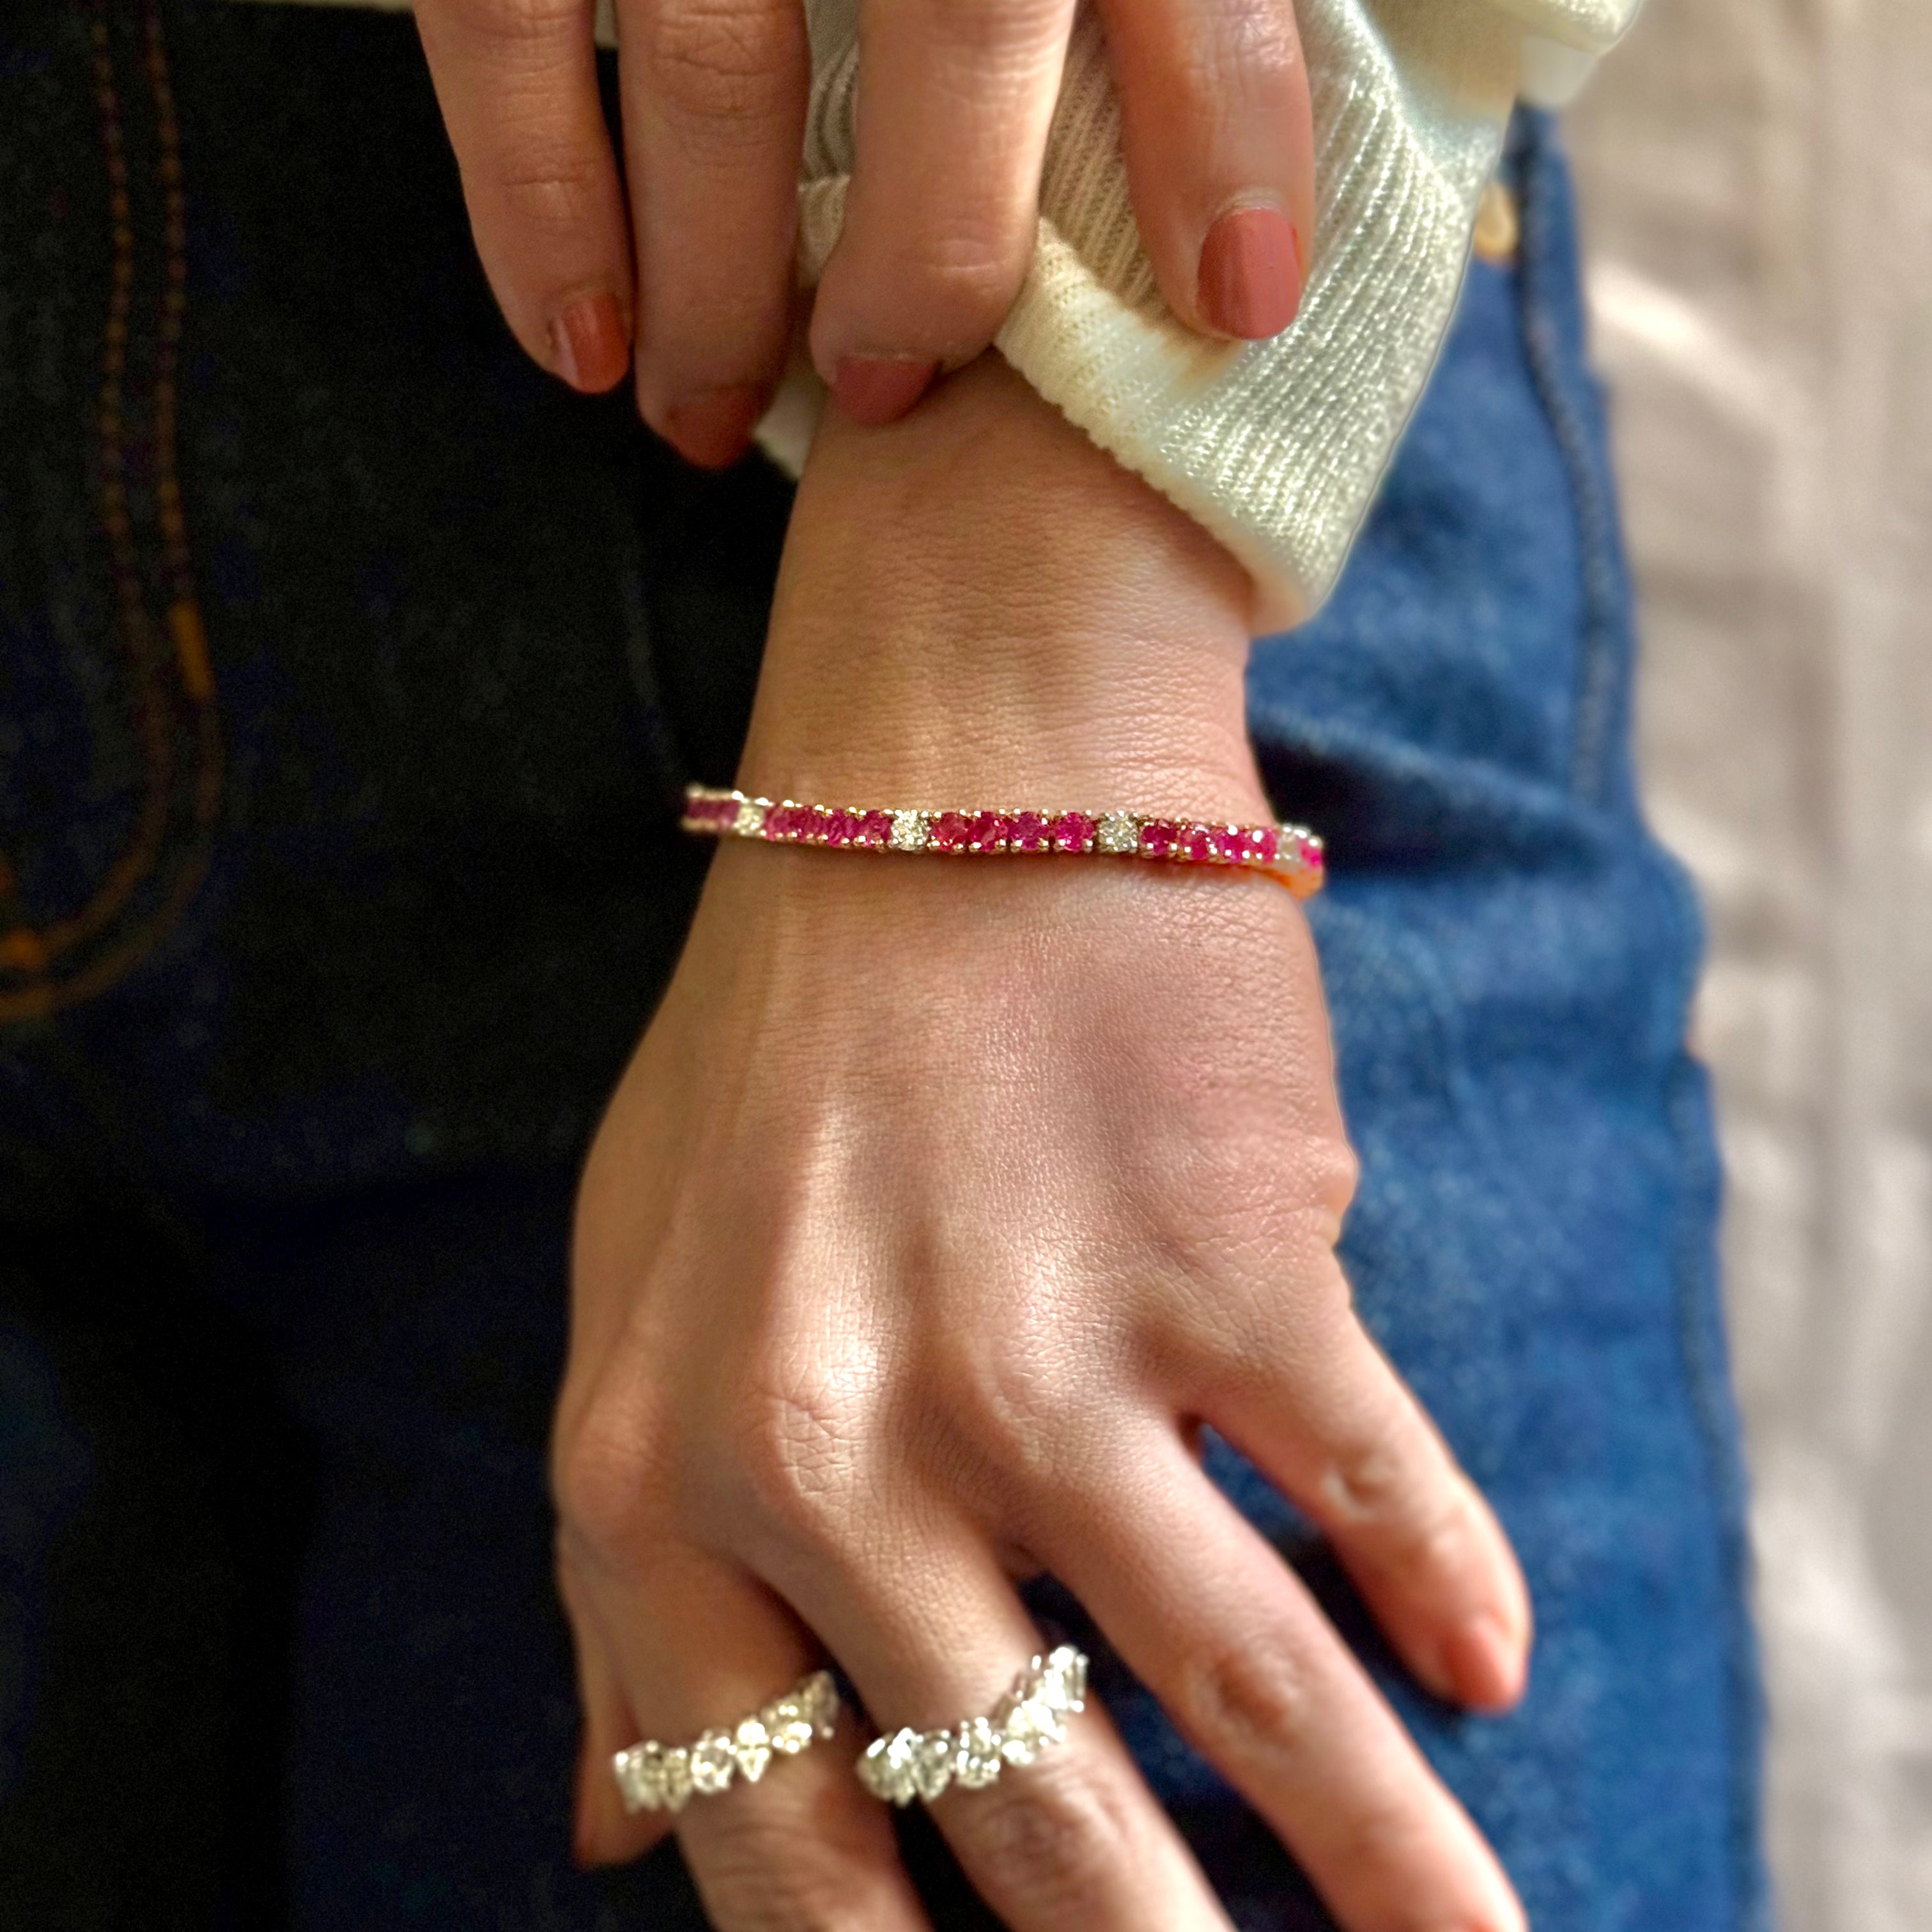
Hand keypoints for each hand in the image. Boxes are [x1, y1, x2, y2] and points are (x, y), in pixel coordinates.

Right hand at [414, 0, 1314, 462]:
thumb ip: (1156, 29)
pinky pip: (501, 27)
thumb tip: (1239, 265)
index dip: (1212, 126)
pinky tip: (581, 341)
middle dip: (930, 250)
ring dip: (715, 283)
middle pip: (954, 17)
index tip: (1234, 308)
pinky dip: (537, 204)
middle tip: (885, 390)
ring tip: (704, 417)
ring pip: (716, 60)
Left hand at [552, 357, 1529, 1928]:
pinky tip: (1486, 1667)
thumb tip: (601, 1837)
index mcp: (660, 1487)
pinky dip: (1440, 1580)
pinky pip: (1361, 1476)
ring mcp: (1045, 1353)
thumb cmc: (779, 1061)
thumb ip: (627, 1596)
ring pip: (1249, 1700)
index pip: (778, 1849)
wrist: (940, 787)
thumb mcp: (630, 1322)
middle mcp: (841, 1453)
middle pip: (1035, 1820)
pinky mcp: (1223, 1254)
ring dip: (1385, 1870)